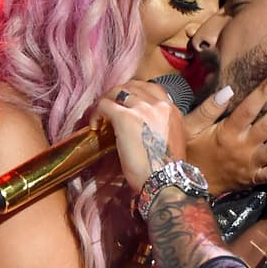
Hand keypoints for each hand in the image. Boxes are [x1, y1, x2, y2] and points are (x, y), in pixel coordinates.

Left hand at [93, 80, 186, 194]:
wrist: (164, 182)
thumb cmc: (166, 171)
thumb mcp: (171, 141)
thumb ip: (161, 127)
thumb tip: (143, 128)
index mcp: (172, 111)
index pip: (151, 87)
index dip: (134, 92)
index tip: (125, 103)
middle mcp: (159, 105)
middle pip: (133, 85)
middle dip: (118, 94)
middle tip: (109, 107)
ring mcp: (142, 109)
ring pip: (117, 91)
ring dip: (106, 101)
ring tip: (100, 116)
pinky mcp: (125, 118)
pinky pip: (104, 105)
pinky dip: (96, 113)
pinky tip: (94, 125)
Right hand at [184, 73, 266, 194]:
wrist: (187, 183)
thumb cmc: (189, 150)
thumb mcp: (189, 127)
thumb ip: (208, 109)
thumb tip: (229, 89)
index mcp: (228, 132)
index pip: (249, 108)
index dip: (264, 91)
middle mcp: (243, 147)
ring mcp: (250, 164)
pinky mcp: (252, 178)